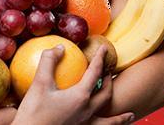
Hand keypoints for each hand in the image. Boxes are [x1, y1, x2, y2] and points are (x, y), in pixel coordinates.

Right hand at [11, 45, 133, 124]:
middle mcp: (87, 111)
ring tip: (130, 115)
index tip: (104, 48)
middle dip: (109, 81)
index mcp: (81, 96)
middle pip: (105, 94)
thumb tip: (59, 47)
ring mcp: (84, 124)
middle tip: (108, 72)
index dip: (100, 58)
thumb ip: (49, 61)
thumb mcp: (39, 83)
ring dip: (119, 118)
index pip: (95, 73)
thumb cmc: (33, 112)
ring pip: (108, 121)